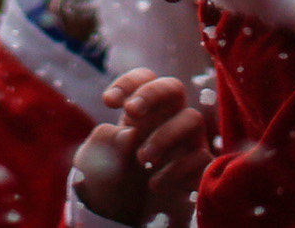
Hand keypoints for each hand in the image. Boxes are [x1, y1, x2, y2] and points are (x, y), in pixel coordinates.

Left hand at [72, 71, 209, 226]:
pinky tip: (154, 183)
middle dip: (152, 93)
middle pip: (173, 87)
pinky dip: (176, 169)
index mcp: (140, 111)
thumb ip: (104, 142)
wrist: (124, 217)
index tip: (109, 102)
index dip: (129, 83)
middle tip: (131, 111)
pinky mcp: (199, 168)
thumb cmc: (110, 179)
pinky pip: (201, 156)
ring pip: (192, 118)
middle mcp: (168, 120)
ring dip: (164, 135)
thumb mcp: (94, 161)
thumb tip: (129, 135)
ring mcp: (187, 142)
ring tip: (142, 158)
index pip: (144, 79)